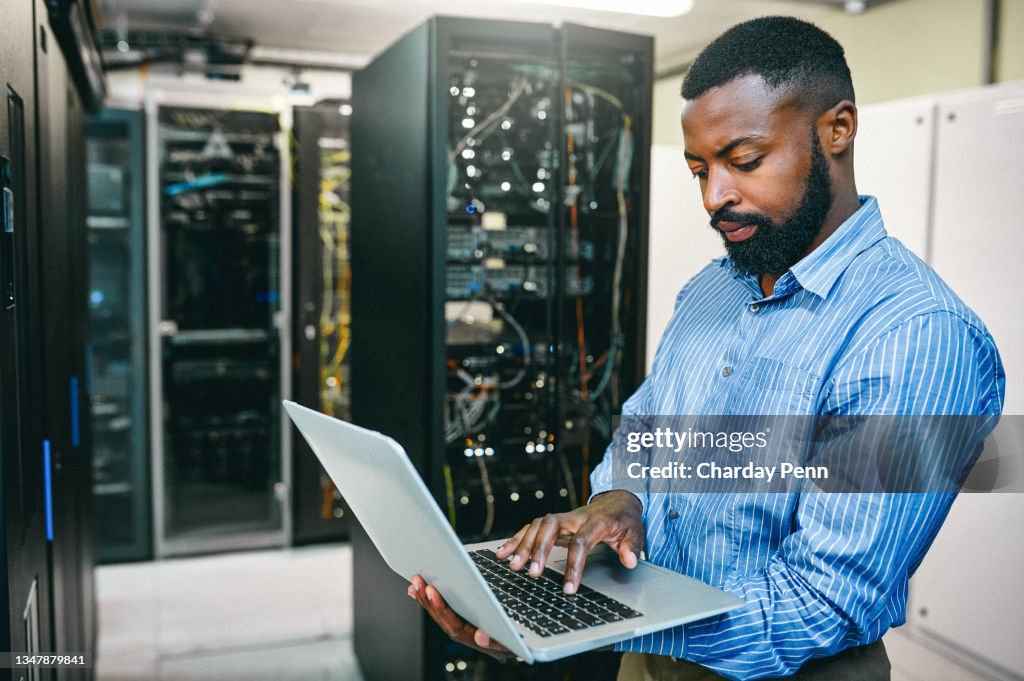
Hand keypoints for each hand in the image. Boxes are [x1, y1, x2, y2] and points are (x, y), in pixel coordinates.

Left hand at [407, 575, 513, 661]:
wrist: (510, 645)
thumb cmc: (511, 641)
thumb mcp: (509, 643)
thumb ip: (496, 642)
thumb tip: (481, 637)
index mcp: (472, 637)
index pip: (452, 624)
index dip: (440, 607)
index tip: (431, 591)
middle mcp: (462, 634)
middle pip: (441, 617)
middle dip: (428, 599)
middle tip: (418, 581)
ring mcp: (458, 627)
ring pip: (438, 613)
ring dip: (425, 598)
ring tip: (415, 582)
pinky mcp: (457, 620)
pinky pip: (440, 611)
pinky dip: (428, 600)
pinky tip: (418, 591)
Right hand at [495, 490, 643, 594]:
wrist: (617, 501)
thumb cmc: (624, 520)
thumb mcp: (636, 532)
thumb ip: (632, 546)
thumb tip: (630, 560)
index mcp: (596, 521)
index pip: (581, 541)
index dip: (574, 565)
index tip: (569, 588)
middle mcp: (574, 517)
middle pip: (550, 527)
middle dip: (538, 549)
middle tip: (532, 573)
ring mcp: (562, 518)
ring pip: (537, 526)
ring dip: (523, 545)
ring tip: (512, 566)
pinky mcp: (553, 523)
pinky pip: (531, 528)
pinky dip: (516, 539)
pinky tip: (503, 552)